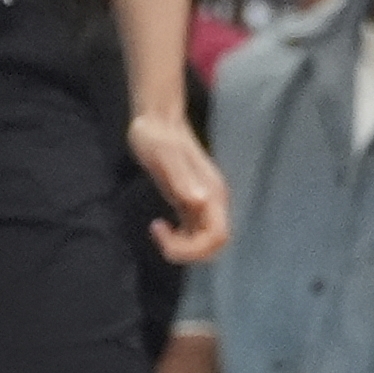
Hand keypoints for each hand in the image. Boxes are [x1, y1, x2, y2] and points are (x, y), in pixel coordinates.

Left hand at [129, 108, 228, 264]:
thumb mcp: (163, 154)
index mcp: (212, 192)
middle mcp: (212, 200)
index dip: (193, 247)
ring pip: (205, 241)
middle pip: (214, 244)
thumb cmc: (156, 135)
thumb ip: (181, 177)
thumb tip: (199, 201)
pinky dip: (179, 239)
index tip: (162, 230)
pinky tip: (160, 227)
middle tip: (159, 234)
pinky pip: (194, 232)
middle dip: (188, 252)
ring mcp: (203, 202)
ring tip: (158, 230)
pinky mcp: (190, 201)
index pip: (218, 235)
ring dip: (183, 247)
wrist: (156, 121)